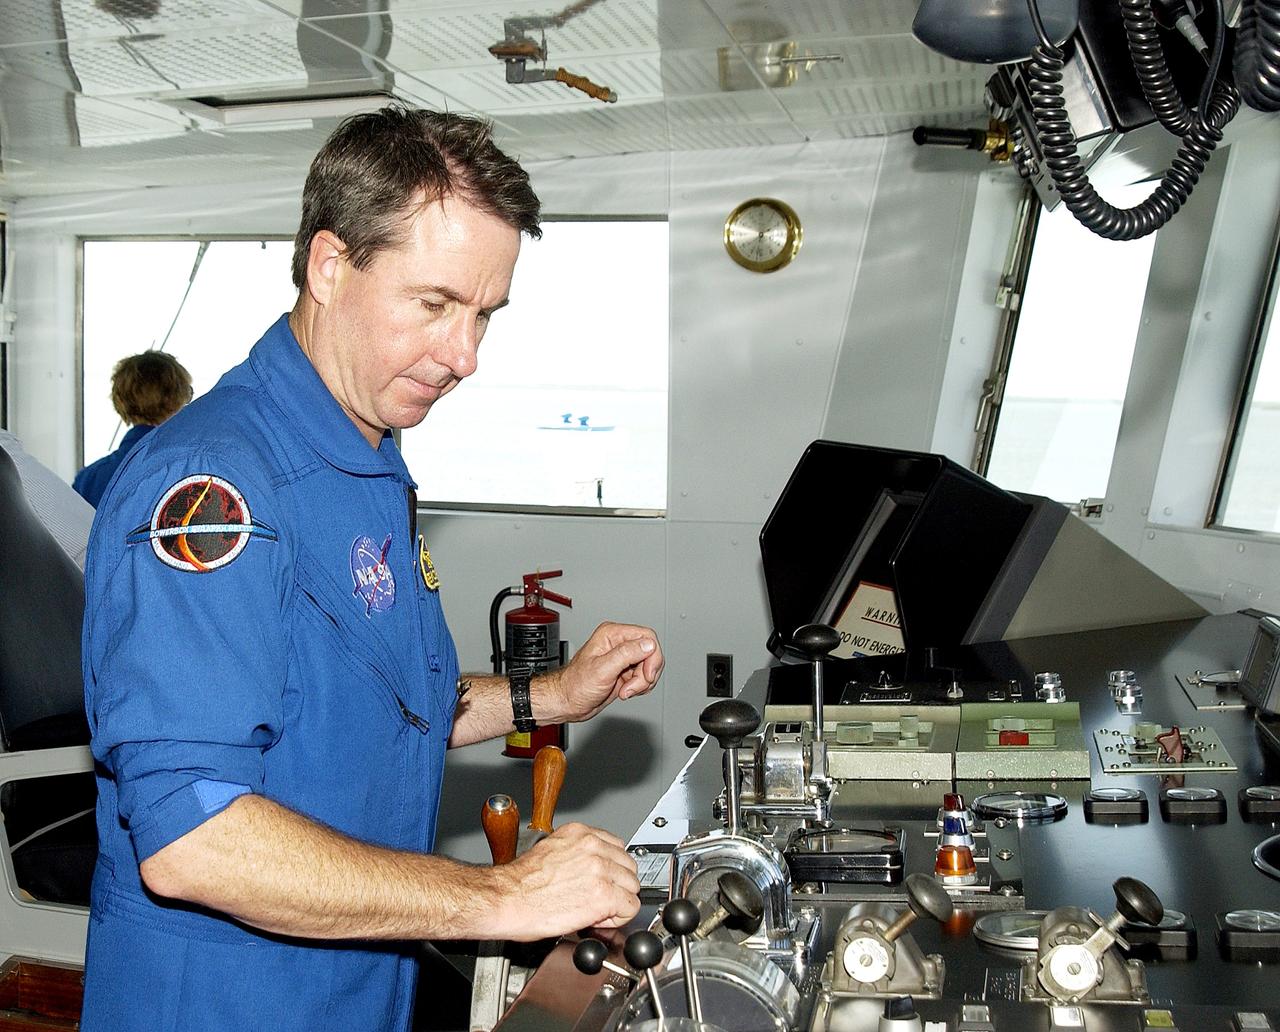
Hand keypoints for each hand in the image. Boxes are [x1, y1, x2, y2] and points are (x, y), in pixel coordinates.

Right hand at [486, 823, 640, 940]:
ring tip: (596, 910)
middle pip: (628, 866)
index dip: (611, 870)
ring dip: (618, 902)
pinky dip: (618, 918)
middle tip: (598, 899)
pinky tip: (598, 920)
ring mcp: (600, 869)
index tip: (602, 882)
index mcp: (580, 833)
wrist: (507, 899)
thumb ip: (577, 853)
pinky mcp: (604, 895)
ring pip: (632, 887)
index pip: (617, 848)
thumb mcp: (551, 850)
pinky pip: (630, 907)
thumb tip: (589, 867)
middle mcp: (593, 846)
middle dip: (617, 885)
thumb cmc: (520, 883)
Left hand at [537, 622, 662, 723]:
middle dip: (646, 674)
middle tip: (632, 686)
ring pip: (649, 667)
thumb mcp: (602, 669)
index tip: (646, 674)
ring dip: (642, 683)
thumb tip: (648, 644)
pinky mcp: (625, 671)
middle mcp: (619, 643)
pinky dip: (640, 687)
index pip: (647, 636)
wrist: (568, 702)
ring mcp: (623, 658)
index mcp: (612, 634)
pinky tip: (625, 691)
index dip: (652, 656)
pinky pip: (644, 677)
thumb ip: (626, 654)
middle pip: (651, 653)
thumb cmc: (575, 685)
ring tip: (625, 691)